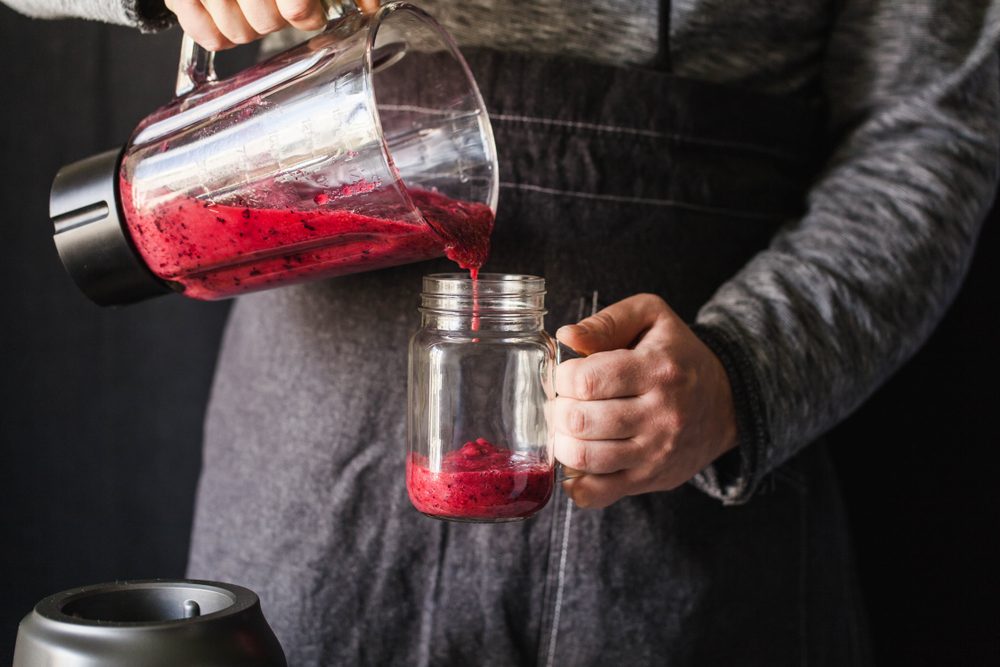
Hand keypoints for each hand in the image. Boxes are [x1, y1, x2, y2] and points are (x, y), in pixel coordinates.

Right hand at [165, 0, 379, 50]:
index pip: (297, 9)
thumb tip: (370, 9)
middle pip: (266, 23)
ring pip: (237, 33)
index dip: (306, 14)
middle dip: (276, 18)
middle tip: (277, 3)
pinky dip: (215, 29)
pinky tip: (227, 12)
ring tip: (252, 4)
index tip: (309, 10)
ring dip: (251, 24)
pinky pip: (204, 33)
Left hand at [554, 293, 737, 508]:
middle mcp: (660, 414)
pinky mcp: (652, 479)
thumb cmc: (678, 356)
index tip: (566, 375)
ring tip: (568, 428)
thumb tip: (566, 337)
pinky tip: (577, 462)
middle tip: (563, 402)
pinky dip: (575, 484)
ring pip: (586, 458)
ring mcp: (656, 452)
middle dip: (558, 410)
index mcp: (657, 369)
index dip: (562, 378)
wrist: (727, 402)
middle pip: (581, 421)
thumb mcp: (652, 318)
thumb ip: (606, 321)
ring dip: (563, 443)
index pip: (586, 380)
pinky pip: (599, 494)